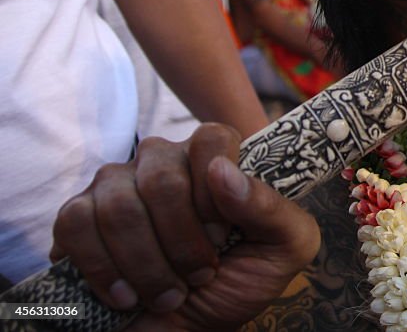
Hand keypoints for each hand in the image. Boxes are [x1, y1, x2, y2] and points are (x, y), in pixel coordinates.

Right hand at [51, 124, 319, 329]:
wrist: (192, 331)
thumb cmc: (240, 282)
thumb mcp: (284, 250)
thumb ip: (273, 209)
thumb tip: (223, 171)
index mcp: (216, 158)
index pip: (211, 140)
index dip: (216, 196)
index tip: (222, 238)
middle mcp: (164, 160)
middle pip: (162, 179)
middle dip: (182, 243)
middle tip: (200, 275)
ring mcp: (116, 184)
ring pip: (120, 206)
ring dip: (148, 266)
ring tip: (169, 293)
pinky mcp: (78, 215)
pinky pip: (76, 223)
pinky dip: (103, 269)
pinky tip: (126, 295)